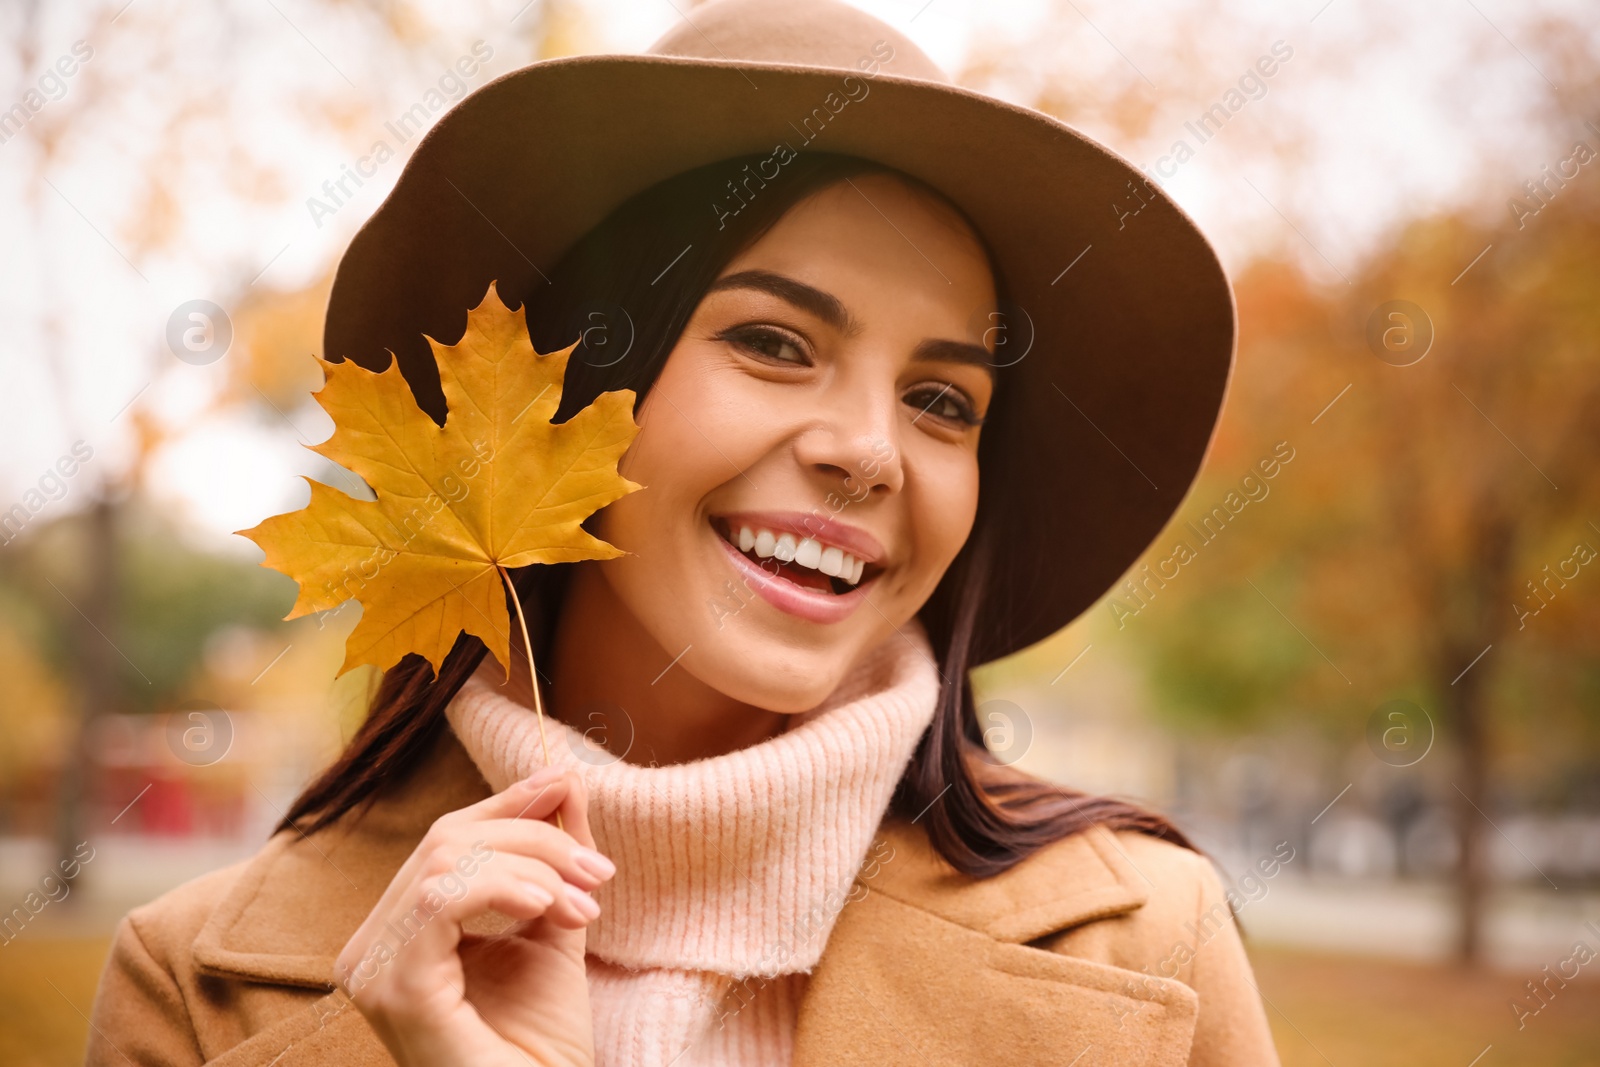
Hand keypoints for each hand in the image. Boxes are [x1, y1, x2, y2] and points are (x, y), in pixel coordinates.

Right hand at [335, 766, 612, 1066]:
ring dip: (530, 866)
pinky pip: (440, 901)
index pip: (446, 841)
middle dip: (533, 836)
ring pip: (444, 863)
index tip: (566, 781)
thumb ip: (554, 858)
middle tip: (597, 871)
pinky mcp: (393, 989)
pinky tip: (547, 906)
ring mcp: (372, 970)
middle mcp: (371, 948)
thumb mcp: (553, 928)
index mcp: (400, 932)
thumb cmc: (540, 1043)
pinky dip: (501, 887)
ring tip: (582, 904)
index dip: (506, 803)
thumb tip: (565, 777)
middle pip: (445, 842)